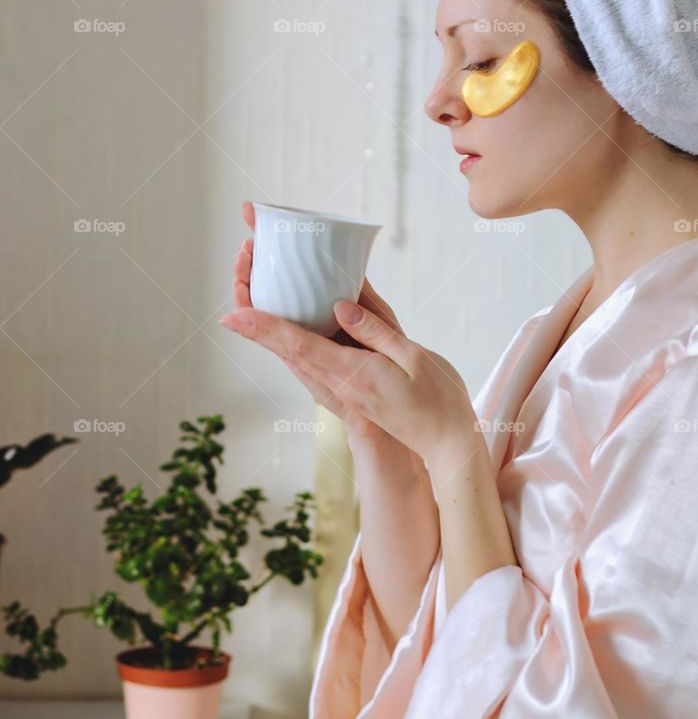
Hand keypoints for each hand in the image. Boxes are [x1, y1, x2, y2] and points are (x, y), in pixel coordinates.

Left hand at [228, 202, 422, 444]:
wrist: (443, 445)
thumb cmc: (436, 401)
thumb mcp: (413, 358)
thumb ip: (375, 330)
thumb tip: (340, 305)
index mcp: (352, 373)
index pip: (298, 345)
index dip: (263, 327)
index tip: (232, 314)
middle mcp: (336, 380)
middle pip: (283, 345)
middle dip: (255, 313)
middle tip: (238, 274)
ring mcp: (337, 385)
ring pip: (291, 352)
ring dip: (266, 323)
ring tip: (250, 287)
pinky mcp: (343, 385)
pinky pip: (307, 356)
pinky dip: (288, 333)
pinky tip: (286, 316)